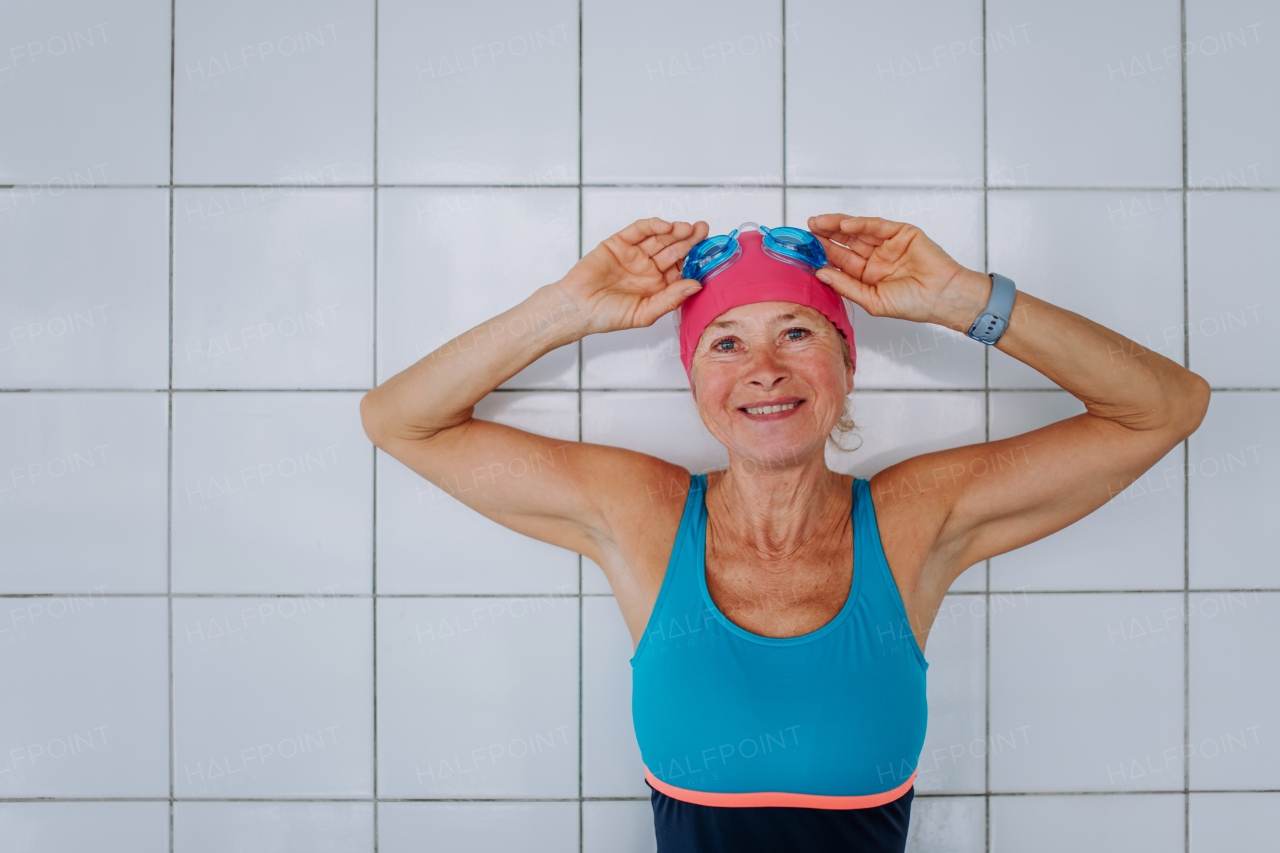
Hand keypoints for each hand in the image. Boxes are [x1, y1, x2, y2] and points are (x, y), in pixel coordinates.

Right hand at [555, 217, 710, 335]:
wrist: (576, 308)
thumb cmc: (606, 316)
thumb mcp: (645, 313)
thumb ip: (671, 299)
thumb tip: (696, 285)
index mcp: (657, 286)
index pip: (681, 269)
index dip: (695, 261)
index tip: (710, 254)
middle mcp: (648, 268)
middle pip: (674, 250)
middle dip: (690, 240)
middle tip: (703, 231)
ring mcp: (634, 254)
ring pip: (660, 239)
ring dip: (675, 232)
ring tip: (689, 229)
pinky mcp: (619, 243)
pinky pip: (640, 230)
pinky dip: (653, 226)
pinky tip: (666, 227)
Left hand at [807, 214, 990, 329]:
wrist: (942, 297)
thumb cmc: (913, 304)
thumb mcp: (872, 300)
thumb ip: (846, 286)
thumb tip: (821, 273)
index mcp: (868, 275)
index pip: (841, 261)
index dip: (823, 254)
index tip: (805, 249)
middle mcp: (876, 258)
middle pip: (845, 243)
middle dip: (826, 235)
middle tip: (807, 230)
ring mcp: (888, 244)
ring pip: (858, 231)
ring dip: (837, 226)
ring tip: (818, 222)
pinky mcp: (902, 233)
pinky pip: (876, 226)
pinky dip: (860, 224)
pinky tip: (843, 225)